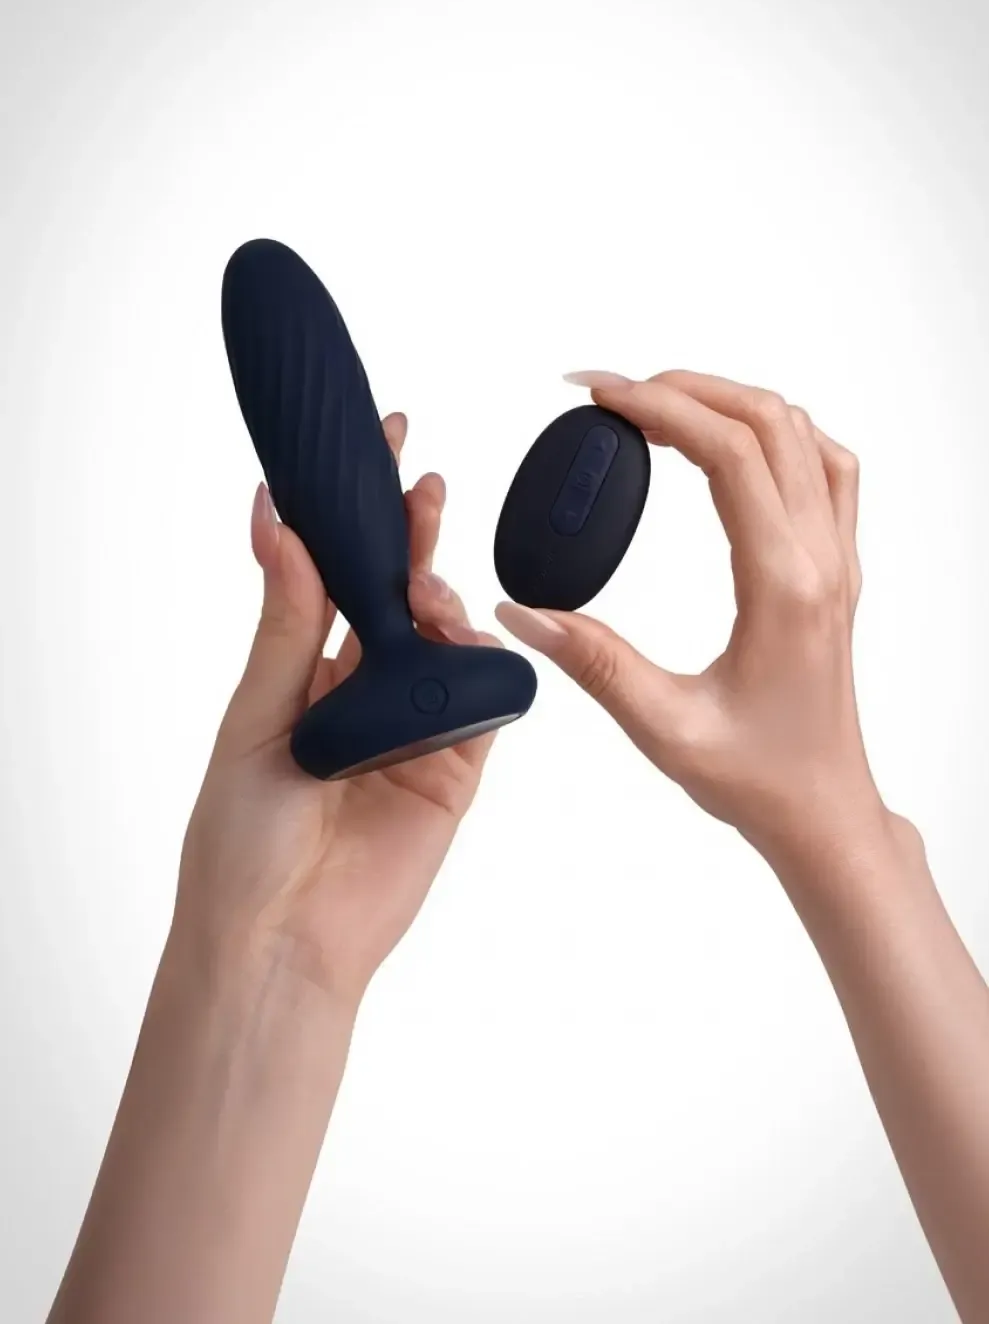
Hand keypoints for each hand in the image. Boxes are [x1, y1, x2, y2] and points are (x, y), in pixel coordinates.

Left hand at [175, 412, 500, 1006]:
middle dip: (413, 535)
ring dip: (440, 600)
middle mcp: (365, 691)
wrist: (280, 943)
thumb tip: (277, 525)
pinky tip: (463, 636)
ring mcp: (416, 726)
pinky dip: (481, 665)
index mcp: (307, 672)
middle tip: (422, 484)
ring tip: (424, 588)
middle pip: (400, 595)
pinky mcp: (457, 768)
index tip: (371, 449)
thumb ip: (285, 624)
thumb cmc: (242, 840)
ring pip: (447, 639)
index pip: (338, 574)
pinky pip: (485, 702)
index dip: (356, 513)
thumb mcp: (255, 717)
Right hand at [496, 369, 897, 867]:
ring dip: (729, 402)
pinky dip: (775, 433)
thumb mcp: (663, 727)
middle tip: (612, 394)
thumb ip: (592, 662)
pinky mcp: (835, 567)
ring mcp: (836, 558)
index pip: (729, 454)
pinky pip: (825, 467)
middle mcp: (821, 559)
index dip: (659, 407)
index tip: (599, 393)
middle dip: (684, 388)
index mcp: (784, 585)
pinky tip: (730, 444)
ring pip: (800, 433)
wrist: (821, 810)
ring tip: (657, 408)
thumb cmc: (759, 777)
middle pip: (767, 422)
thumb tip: (521, 612)